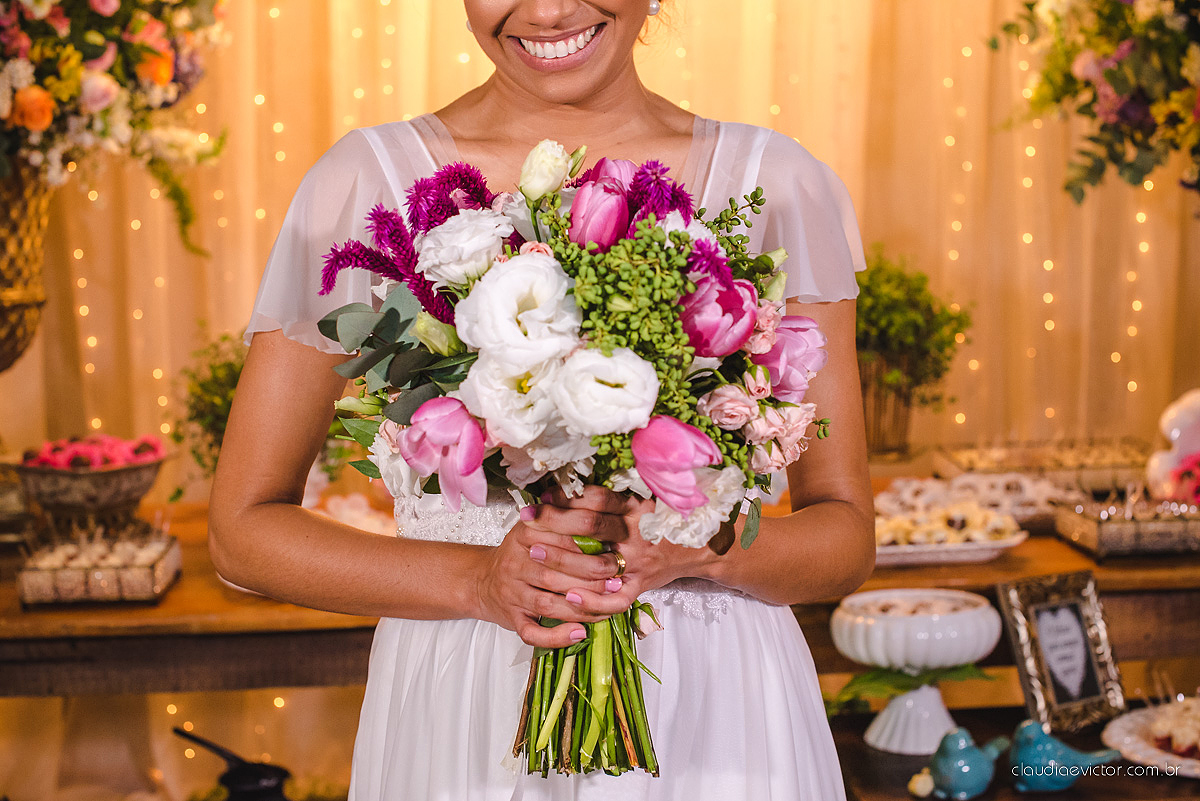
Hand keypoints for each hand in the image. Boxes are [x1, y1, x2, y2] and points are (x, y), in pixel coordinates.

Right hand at [474, 507, 637, 648]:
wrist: (482, 580)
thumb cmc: (520, 554)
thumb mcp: (535, 528)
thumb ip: (561, 518)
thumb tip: (600, 509)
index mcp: (524, 535)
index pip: (559, 540)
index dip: (590, 548)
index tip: (614, 554)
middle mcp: (515, 563)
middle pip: (555, 574)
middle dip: (591, 580)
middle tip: (616, 582)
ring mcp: (512, 593)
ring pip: (548, 604)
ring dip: (581, 609)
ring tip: (607, 608)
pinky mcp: (512, 618)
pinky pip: (532, 632)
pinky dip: (556, 636)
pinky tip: (578, 634)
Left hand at [537, 486, 716, 599]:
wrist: (701, 549)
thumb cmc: (666, 522)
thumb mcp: (645, 501)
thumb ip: (612, 497)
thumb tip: (568, 488)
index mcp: (639, 509)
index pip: (599, 499)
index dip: (568, 496)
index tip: (542, 496)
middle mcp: (638, 535)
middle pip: (592, 526)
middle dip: (555, 522)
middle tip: (525, 521)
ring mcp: (639, 564)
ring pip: (597, 562)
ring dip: (561, 559)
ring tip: (532, 553)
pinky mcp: (640, 587)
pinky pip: (615, 599)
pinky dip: (592, 601)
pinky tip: (569, 597)